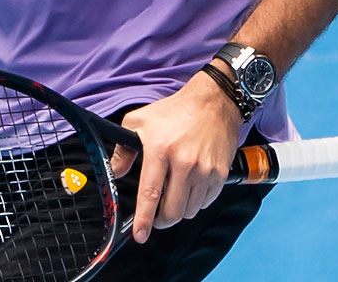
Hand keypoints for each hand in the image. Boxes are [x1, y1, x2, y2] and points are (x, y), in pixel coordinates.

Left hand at [109, 71, 243, 243]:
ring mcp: (205, 170)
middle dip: (161, 221)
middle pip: (173, 211)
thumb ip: (124, 149)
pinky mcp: (220, 173)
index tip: (140, 235)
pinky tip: (190, 187)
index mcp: (161, 150)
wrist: (214, 102)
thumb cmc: (175, 111)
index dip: (143, 219)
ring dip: (179, 210)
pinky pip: (206, 202)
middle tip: (156, 217)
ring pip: (189, 210)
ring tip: (174, 195)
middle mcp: (185, 163)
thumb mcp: (140, 121)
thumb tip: (116, 173)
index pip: (150, 194)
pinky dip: (196, 202)